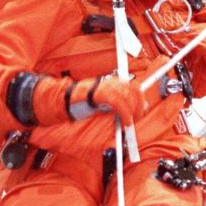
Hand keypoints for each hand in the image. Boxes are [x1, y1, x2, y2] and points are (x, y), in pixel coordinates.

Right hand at [31, 74, 145, 125]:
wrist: (65, 100)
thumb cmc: (84, 103)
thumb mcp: (105, 104)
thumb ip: (120, 104)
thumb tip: (138, 108)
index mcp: (112, 82)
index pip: (134, 85)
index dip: (140, 98)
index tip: (141, 111)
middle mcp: (110, 82)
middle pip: (134, 89)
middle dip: (139, 105)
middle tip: (137, 118)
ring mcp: (104, 86)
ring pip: (127, 96)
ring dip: (133, 112)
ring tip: (129, 123)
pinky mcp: (99, 94)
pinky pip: (118, 103)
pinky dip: (125, 113)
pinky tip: (125, 122)